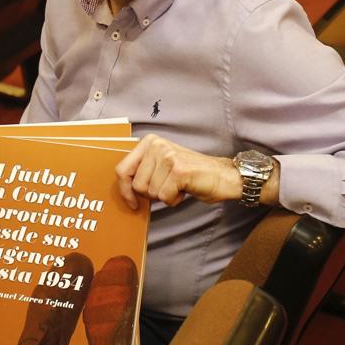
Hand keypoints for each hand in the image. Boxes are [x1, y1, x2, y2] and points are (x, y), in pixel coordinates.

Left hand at [114, 134, 243, 208]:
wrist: (222, 176)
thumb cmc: (191, 174)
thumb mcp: (162, 165)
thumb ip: (143, 171)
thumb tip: (124, 190)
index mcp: (149, 142)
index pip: (122, 170)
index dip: (124, 190)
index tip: (132, 202)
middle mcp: (156, 145)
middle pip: (136, 185)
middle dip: (150, 194)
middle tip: (167, 188)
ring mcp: (167, 157)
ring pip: (150, 192)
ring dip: (164, 196)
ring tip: (177, 186)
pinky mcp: (178, 170)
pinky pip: (164, 197)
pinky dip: (173, 200)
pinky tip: (183, 190)